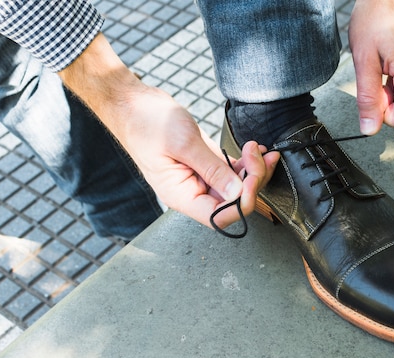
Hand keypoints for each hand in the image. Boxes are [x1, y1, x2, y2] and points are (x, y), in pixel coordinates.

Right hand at [59, 33, 278, 228]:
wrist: (133, 104)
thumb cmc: (146, 122)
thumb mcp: (183, 143)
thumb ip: (212, 169)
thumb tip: (238, 192)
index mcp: (181, 196)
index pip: (219, 217)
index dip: (242, 202)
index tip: (251, 178)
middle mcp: (192, 192)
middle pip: (233, 203)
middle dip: (253, 182)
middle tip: (259, 156)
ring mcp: (200, 179)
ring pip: (237, 187)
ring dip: (254, 172)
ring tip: (260, 150)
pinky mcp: (206, 165)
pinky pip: (232, 172)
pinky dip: (247, 163)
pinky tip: (254, 149)